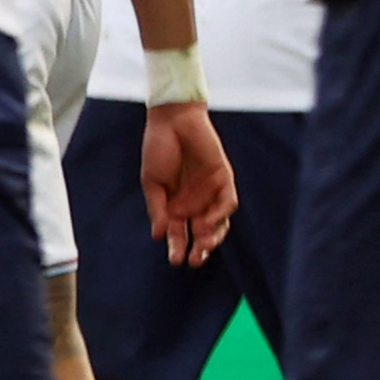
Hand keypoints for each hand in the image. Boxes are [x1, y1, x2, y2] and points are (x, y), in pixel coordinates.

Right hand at [139, 97, 235, 266]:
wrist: (172, 120)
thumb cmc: (158, 148)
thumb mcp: (152, 182)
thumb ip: (157, 208)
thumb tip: (158, 235)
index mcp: (174, 204)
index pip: (178, 232)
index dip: (177, 247)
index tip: (175, 260)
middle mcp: (194, 202)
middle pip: (200, 233)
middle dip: (199, 248)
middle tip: (194, 260)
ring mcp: (210, 192)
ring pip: (218, 223)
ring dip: (212, 236)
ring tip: (203, 244)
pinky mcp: (223, 179)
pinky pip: (228, 203)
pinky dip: (220, 214)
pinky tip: (209, 222)